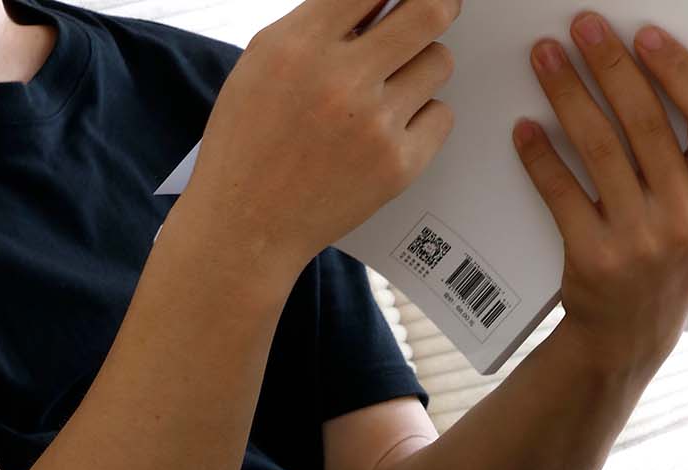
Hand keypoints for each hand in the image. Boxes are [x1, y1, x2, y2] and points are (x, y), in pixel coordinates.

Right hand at [186, 0, 462, 277]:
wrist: (246, 228)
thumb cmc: (250, 144)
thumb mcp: (262, 63)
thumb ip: (316, 24)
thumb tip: (378, 2)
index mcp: (300, 45)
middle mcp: (341, 81)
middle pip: (430, 11)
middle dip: (437, 4)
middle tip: (437, 8)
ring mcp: (374, 126)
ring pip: (438, 62)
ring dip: (421, 67)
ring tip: (390, 88)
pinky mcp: (397, 166)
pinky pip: (441, 115)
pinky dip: (422, 118)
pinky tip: (390, 130)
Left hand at [512, 13, 687, 364]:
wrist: (631, 333)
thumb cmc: (676, 259)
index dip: (675, 69)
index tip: (643, 34)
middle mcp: (687, 220)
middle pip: (644, 122)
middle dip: (609, 64)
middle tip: (582, 26)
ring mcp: (638, 242)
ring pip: (599, 149)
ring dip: (567, 94)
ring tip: (545, 58)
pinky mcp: (593, 259)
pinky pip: (562, 193)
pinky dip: (541, 156)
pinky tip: (527, 125)